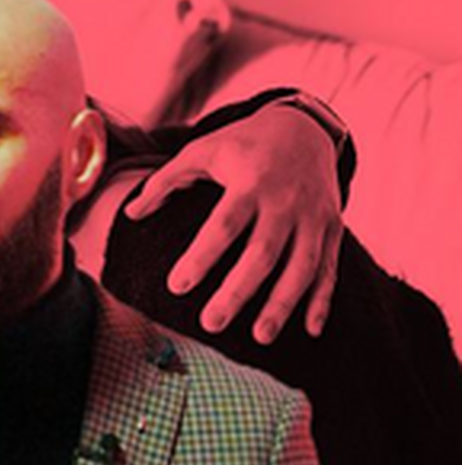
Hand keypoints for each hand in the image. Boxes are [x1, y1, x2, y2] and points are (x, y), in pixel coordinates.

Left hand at [124, 101, 343, 343]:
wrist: (305, 127)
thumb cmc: (242, 145)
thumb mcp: (202, 152)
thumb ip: (164, 182)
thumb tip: (130, 214)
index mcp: (250, 181)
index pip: (224, 225)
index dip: (202, 257)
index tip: (176, 286)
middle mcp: (285, 201)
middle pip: (263, 253)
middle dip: (238, 291)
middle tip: (210, 324)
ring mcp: (314, 215)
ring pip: (302, 266)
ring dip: (283, 304)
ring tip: (259, 337)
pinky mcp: (333, 227)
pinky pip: (330, 267)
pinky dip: (323, 300)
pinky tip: (311, 331)